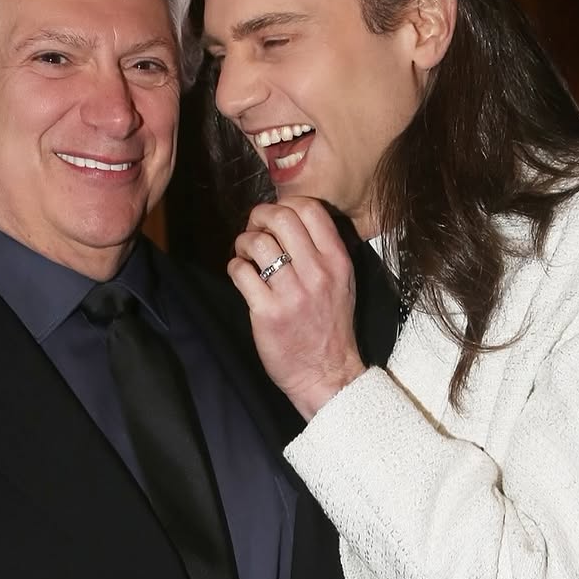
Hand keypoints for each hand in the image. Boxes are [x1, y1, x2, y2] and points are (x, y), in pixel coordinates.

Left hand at [228, 197, 365, 419]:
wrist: (326, 374)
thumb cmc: (330, 327)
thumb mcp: (342, 282)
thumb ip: (322, 250)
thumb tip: (288, 220)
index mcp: (337, 261)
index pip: (311, 209)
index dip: (285, 204)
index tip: (275, 219)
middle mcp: (317, 273)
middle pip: (281, 218)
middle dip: (258, 217)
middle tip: (253, 230)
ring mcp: (292, 293)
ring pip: (258, 243)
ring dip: (243, 243)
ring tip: (246, 256)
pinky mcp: (268, 312)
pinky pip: (241, 272)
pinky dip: (235, 267)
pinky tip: (242, 276)